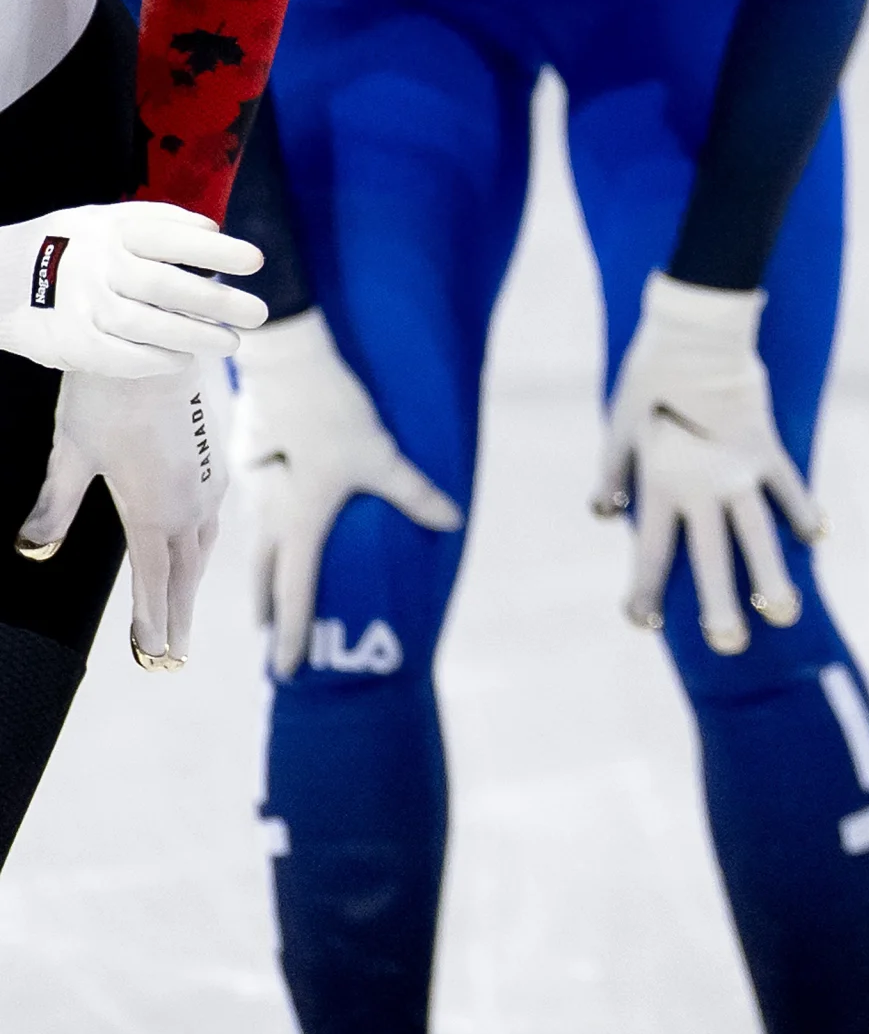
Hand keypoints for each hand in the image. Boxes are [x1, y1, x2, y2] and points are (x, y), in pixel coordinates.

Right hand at [0, 198, 264, 377]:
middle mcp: (96, 267)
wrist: (2, 280)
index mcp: (109, 231)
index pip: (169, 238)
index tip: (255, 261)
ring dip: (195, 337)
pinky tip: (184, 359)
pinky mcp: (71, 342)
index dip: (214, 250)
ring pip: (146, 325)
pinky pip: (120, 356)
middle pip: (164, 285)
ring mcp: (81, 306)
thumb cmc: (74, 247)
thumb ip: (159, 221)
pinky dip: (157, 359)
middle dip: (217, 302)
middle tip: (259, 314)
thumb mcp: (105, 220)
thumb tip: (214, 229)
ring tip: (231, 344)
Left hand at [19, 363, 229, 666]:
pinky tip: (192, 556)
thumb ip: (53, 507)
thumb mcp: (69, 454)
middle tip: (168, 659)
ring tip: (178, 620)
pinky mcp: (216, 467)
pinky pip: (211, 525)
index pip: (155, 585)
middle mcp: (192, 507)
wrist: (166, 340)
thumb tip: (29, 550)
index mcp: (157, 512)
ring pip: (202, 553)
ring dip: (189, 590)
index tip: (153, 658)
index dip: (152, 625)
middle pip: (185, 579)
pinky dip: (199, 554)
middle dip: (174, 621)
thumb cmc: (111, 395)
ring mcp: (210, 487)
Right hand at [235, 312, 460, 679]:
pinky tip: (271, 536)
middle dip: (273, 612)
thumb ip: (415, 495)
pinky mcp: (251, 469)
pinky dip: (264, 542)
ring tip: (269, 600)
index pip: (296, 592)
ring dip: (265, 578)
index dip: (294, 633)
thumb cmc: (333, 415)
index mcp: (298, 523)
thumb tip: (453, 522)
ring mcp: (255, 492)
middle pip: (267, 579)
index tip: (286, 668)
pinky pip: (257, 519)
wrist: (286, 365)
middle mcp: (269, 516)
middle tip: (273, 642)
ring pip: (258, 549)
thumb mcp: (382, 457)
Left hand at [593, 274, 820, 656]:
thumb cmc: (649, 376)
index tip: (645, 623)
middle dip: (721, 606)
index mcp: (660, 484)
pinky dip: (803, 512)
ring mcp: (741, 470)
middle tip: (729, 645)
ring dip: (772, 578)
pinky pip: (790, 488)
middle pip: (713, 559)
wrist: (698, 332)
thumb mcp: (618, 425)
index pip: (653, 553)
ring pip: (759, 536)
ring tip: (784, 614)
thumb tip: (604, 517)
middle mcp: (703, 487)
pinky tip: (817, 538)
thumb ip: (613, 473)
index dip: (647, 592)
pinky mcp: (768, 448)